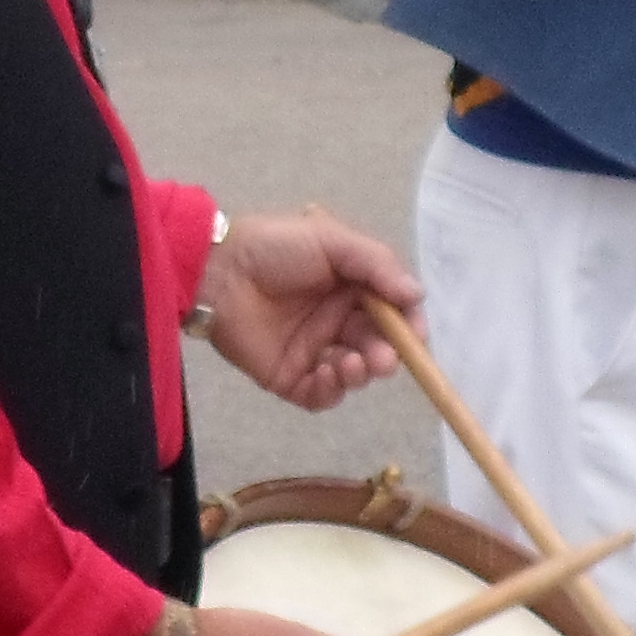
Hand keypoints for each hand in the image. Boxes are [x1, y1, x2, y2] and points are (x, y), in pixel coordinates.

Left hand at [199, 204, 422, 408]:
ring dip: (360, 373)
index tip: (415, 336)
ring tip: (349, 363)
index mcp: (352, 288)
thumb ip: (378, 265)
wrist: (217, 271)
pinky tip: (327, 372)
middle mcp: (337, 321)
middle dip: (386, 355)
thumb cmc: (274, 247)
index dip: (409, 326)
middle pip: (378, 347)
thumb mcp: (332, 240)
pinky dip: (332, 390)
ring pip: (354, 374)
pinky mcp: (290, 377)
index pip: (393, 313)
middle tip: (382, 359)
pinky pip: (321, 395)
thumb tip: (418, 295)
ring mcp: (314, 351)